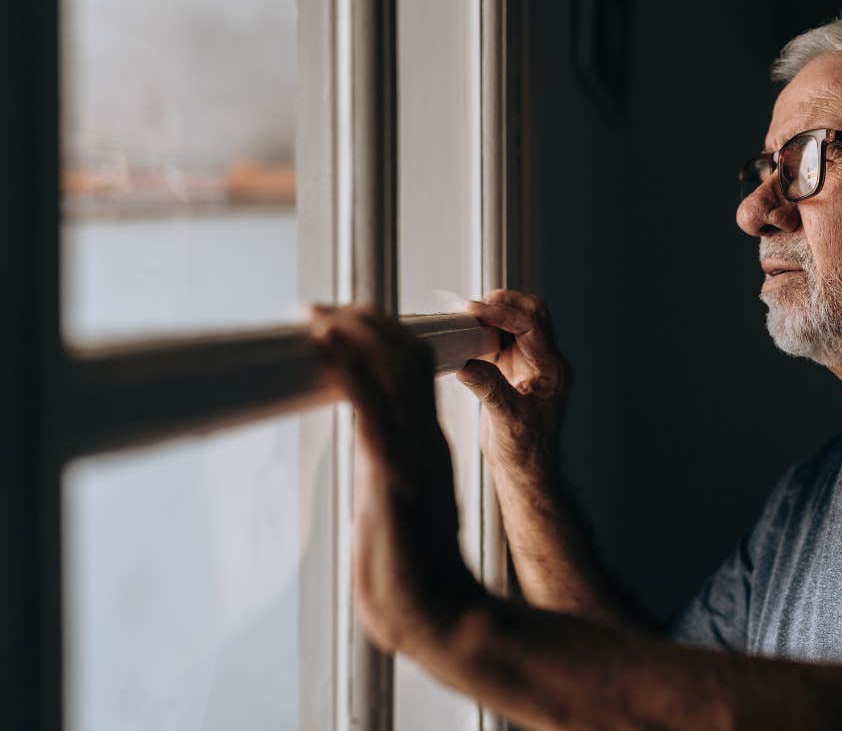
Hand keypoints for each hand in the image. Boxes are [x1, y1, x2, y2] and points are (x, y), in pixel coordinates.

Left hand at [309, 305, 483, 654]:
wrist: (438, 619)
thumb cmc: (409, 578)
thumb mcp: (394, 512)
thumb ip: (382, 484)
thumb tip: (361, 478)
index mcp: (423, 446)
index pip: (409, 369)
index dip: (376, 335)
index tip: (336, 319)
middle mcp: (422, 440)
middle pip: (403, 356)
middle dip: (361, 322)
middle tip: (317, 308)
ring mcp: (411, 455)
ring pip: (393, 370)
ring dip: (354, 334)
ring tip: (319, 313)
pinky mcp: (392, 476)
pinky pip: (371, 408)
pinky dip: (350, 369)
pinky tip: (326, 342)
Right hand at [456, 290, 569, 485]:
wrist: (524, 470)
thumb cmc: (526, 452)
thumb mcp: (507, 420)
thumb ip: (489, 389)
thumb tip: (466, 363)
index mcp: (553, 370)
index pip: (532, 327)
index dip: (504, 313)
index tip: (476, 311)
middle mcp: (545, 362)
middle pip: (532, 314)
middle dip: (504, 304)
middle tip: (473, 307)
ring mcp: (529, 364)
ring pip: (516, 322)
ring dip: (493, 315)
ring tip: (467, 319)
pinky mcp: (511, 369)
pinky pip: (499, 339)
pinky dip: (483, 332)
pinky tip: (466, 336)